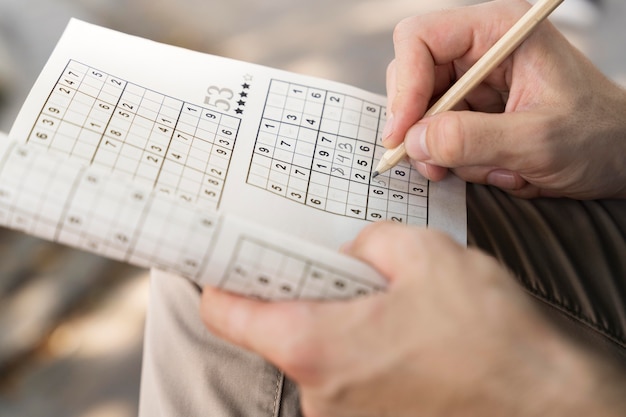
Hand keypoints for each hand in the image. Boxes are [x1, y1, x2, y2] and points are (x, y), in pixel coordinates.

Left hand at [200, 222, 624, 416]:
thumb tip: (350, 250)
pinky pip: (347, 377)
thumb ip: (369, 243)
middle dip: (299, 292)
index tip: (227, 255)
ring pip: (317, 354)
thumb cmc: (489, 335)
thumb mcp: (424, 256)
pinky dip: (360, 348)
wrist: (548, 404)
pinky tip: (401, 332)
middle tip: (328, 262)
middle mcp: (319, 395)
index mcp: (315, 348)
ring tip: (383, 300)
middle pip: (275, 331)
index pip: (226, 313)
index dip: (222, 277)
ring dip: (338, 322)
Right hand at [384, 0, 625, 198]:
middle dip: (420, 125)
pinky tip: (494, 167)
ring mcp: (474, 83)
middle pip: (412, 77)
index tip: (403, 133)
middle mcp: (480, 51)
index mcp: (499, 31)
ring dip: (444, 150)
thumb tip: (414, 141)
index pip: (420, 39)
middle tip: (433, 162)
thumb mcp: (537, 140)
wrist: (620, 160)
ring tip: (490, 167)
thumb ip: (472, 139)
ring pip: (422, 113)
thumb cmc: (598, 136)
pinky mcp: (473, 112)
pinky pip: (439, 135)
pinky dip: (456, 160)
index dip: (404, 85)